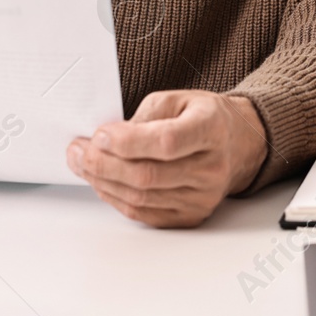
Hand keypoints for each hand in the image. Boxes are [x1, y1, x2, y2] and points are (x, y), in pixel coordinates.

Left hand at [66, 89, 268, 227]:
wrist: (237, 144)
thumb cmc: (203, 118)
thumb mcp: (177, 99)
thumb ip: (144, 116)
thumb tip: (107, 140)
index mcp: (211, 129)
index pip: (166, 142)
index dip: (128, 141)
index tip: (98, 134)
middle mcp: (212, 167)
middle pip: (148, 175)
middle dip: (103, 164)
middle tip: (78, 151)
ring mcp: (204, 197)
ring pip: (141, 197)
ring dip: (103, 182)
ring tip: (83, 164)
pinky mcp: (192, 216)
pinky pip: (144, 213)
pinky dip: (116, 198)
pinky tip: (103, 182)